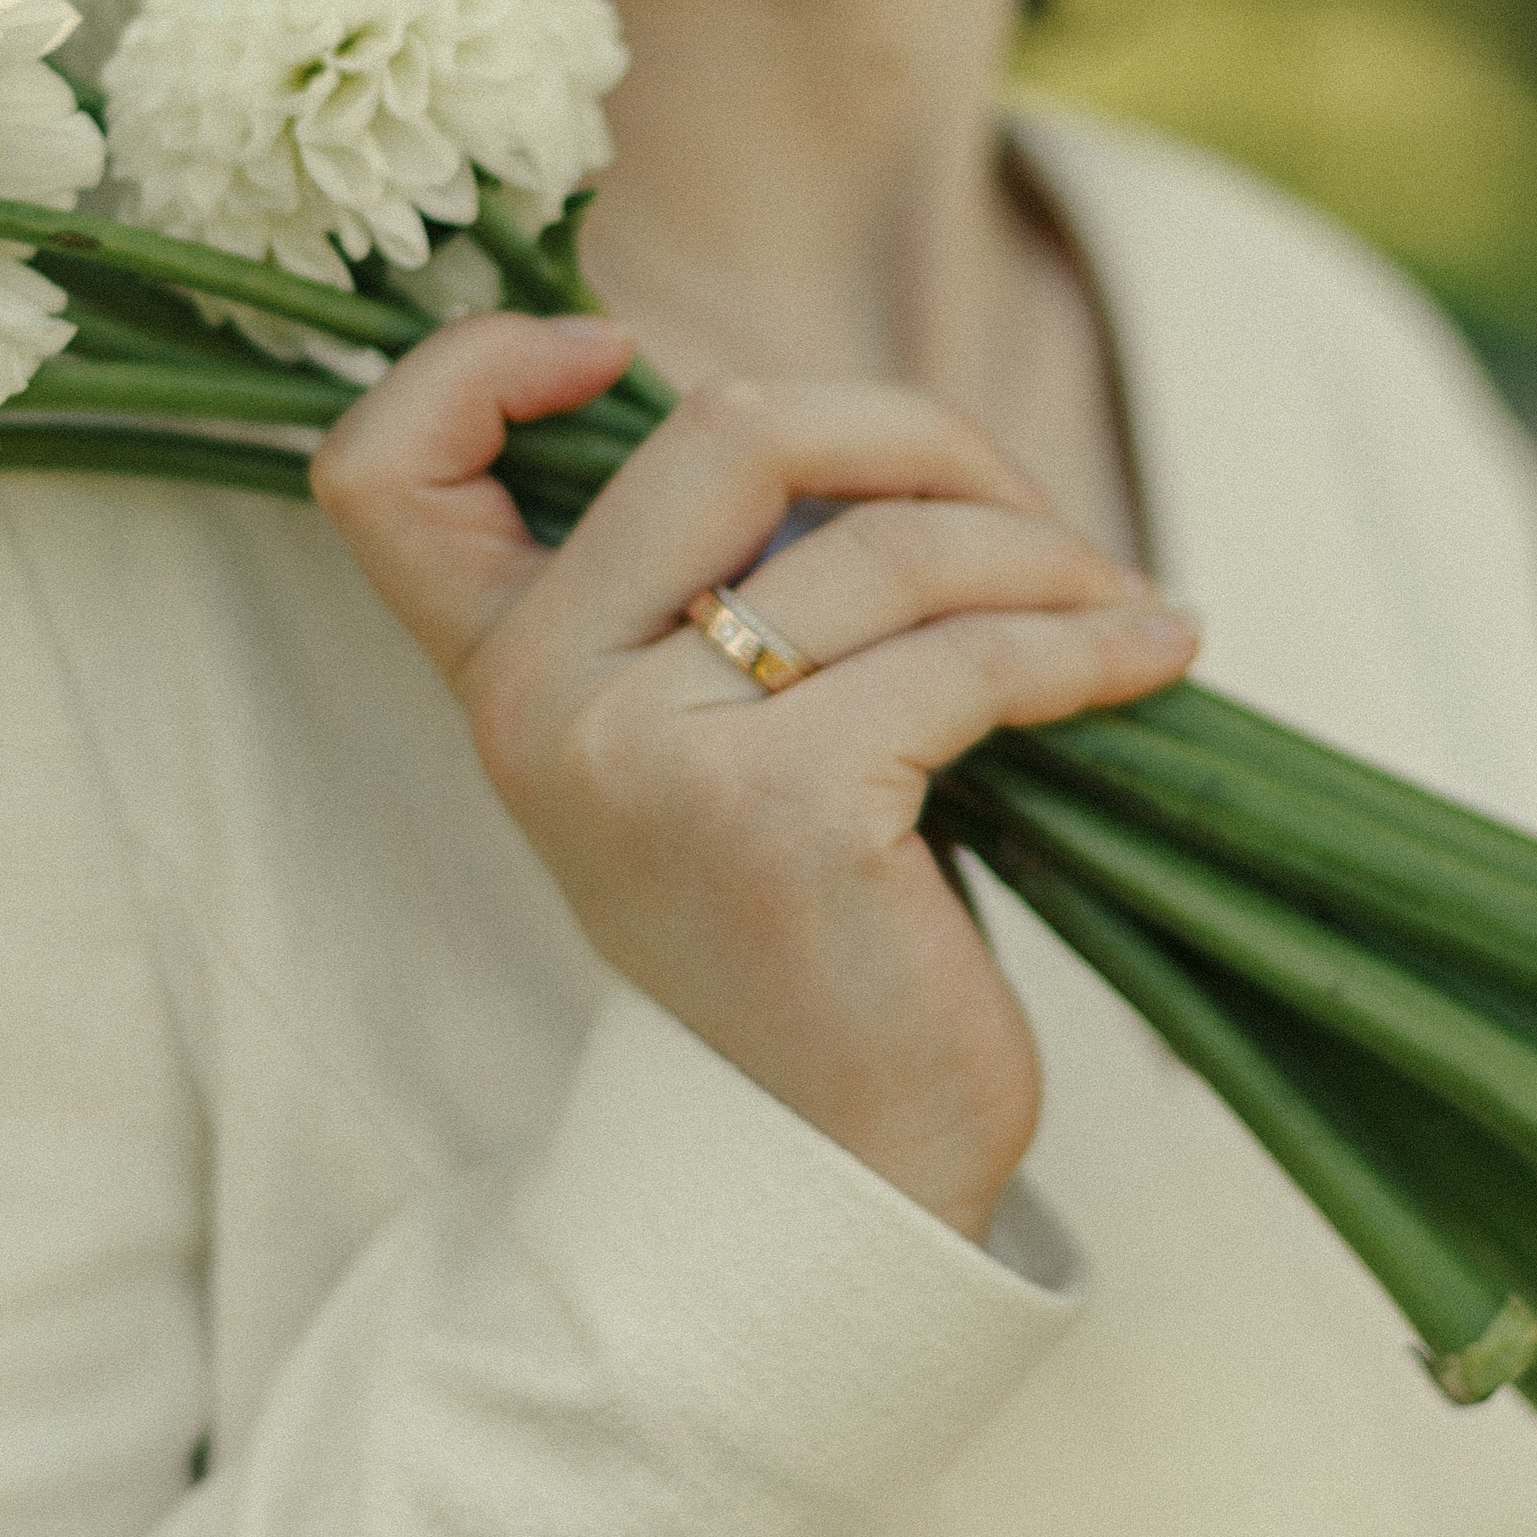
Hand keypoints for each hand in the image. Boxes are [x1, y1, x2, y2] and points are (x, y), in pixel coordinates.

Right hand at [312, 315, 1198, 1244]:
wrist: (829, 1177)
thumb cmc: (796, 942)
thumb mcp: (695, 755)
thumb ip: (708, 590)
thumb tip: (869, 426)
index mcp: (500, 680)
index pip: (382, 470)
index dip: (480, 362)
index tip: (623, 358)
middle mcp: (540, 705)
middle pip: (724, 429)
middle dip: (917, 434)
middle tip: (1023, 519)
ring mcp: (649, 757)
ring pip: (881, 539)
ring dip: (1041, 551)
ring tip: (1111, 605)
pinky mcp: (784, 812)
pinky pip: (971, 650)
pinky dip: (1091, 638)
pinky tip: (1154, 655)